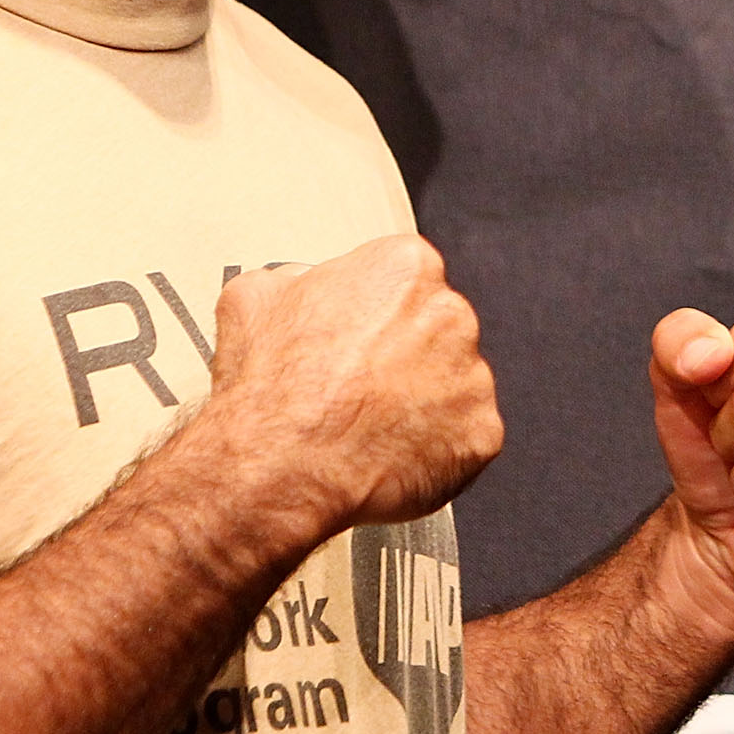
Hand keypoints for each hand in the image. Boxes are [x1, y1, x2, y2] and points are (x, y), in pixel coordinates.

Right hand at [203, 235, 504, 534]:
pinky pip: (464, 438)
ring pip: (452, 385)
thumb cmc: (270, 386)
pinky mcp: (481, 433)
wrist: (280, 466)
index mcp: (405, 267)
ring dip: (421, 403)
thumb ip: (292, 280)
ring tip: (370, 426)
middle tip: (358, 388)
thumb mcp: (253, 298)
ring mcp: (472, 376)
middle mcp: (451, 313)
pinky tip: (390, 455)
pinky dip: (434, 450)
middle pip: (435, 330)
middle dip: (402, 356)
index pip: (404, 281)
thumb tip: (297, 284)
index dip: (374, 314)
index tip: (355, 340)